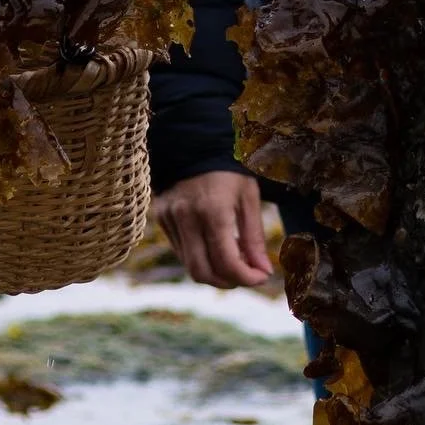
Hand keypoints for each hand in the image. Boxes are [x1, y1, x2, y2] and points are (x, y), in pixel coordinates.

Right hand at [152, 170, 273, 288]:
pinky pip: (180, 251)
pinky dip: (200, 257)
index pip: (226, 262)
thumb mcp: (248, 197)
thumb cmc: (228, 170)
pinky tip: (214, 247)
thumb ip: (254, 237)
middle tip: (246, 276)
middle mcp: (187, 217)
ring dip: (214, 272)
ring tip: (233, 261)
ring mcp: (170, 218)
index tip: (261, 278)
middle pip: (203, 272)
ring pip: (189, 265)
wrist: (195, 143)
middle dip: (228, 282)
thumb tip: (263, 271)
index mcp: (213, 210)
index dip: (246, 278)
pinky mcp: (161, 218)